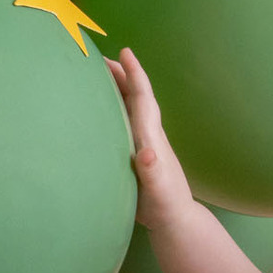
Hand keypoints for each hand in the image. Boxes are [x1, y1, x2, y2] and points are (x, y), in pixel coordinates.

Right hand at [105, 47, 198, 231]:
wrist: (175, 220)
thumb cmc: (165, 206)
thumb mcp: (158, 189)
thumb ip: (152, 171)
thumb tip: (146, 154)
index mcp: (151, 137)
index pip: (143, 99)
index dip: (134, 75)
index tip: (125, 52)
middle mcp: (148, 135)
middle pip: (134, 97)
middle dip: (120, 75)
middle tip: (98, 58)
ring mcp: (143, 144)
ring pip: (129, 109)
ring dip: (115, 90)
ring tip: (98, 77)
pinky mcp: (137, 155)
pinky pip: (123, 124)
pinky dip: (112, 111)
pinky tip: (101, 114)